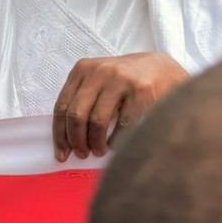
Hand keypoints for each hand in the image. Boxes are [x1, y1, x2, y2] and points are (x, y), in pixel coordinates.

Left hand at [53, 52, 188, 161]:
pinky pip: (122, 125)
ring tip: (99, 150)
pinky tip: (116, 144)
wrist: (161, 69)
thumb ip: (82, 100)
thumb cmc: (125, 81)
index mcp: (83, 68)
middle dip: (77, 140)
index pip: (62, 106)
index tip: (62, 153)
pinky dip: (116, 141)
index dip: (60, 134)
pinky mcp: (141, 91)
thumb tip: (66, 140)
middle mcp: (100, 71)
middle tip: (82, 154)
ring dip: (96, 143)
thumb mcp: (99, 80)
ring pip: (97, 122)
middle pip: (77, 115)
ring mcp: (121, 80)